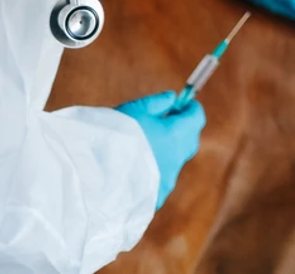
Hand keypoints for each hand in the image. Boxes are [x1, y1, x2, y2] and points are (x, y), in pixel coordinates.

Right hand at [115, 91, 205, 209]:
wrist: (97, 176)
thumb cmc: (117, 136)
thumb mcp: (136, 110)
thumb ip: (158, 103)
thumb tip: (172, 98)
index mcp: (178, 134)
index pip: (197, 117)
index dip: (188, 108)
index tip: (177, 104)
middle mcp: (179, 158)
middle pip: (189, 140)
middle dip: (179, 129)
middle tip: (158, 122)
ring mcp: (168, 179)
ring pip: (174, 161)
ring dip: (164, 152)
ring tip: (139, 147)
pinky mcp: (157, 196)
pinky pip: (160, 179)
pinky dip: (152, 171)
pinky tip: (132, 168)